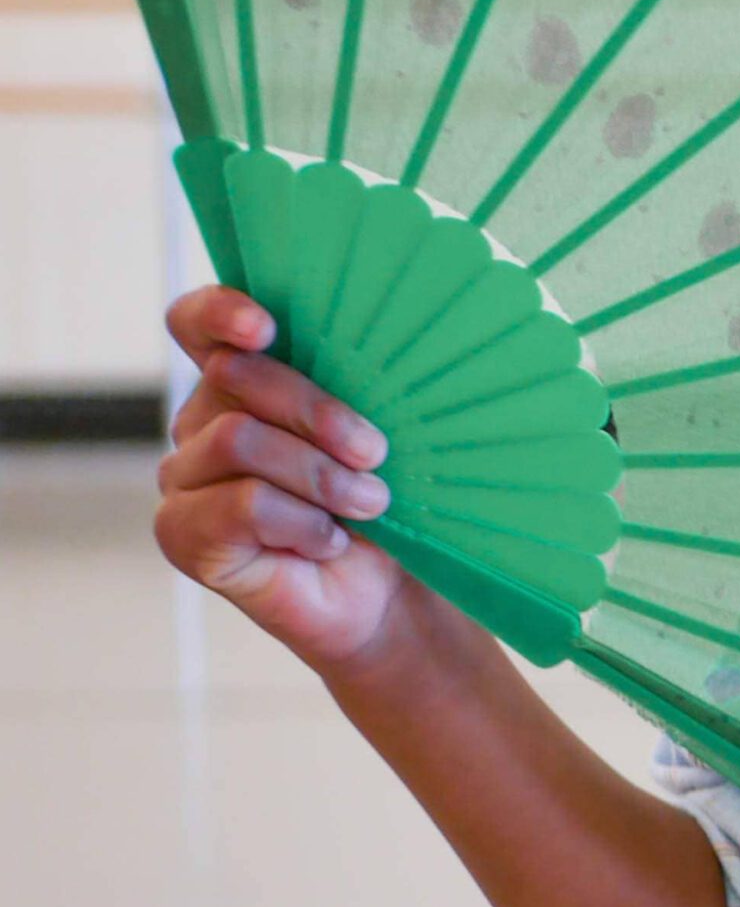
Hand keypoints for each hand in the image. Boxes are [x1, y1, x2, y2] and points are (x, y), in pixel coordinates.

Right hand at [156, 286, 427, 675]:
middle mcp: (202, 423)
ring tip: (369, 504)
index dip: (220, 312)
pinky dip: (301, 522)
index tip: (267, 327)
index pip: (198, 323)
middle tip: (376, 453)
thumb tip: (387, 338)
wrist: (389, 595)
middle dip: (318, 410)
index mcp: (243, 382)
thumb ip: (356, 384)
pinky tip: (329, 540)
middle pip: (235, 375)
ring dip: (321, 475)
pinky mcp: (183, 535)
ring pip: (239, 438)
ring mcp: (186, 480)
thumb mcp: (379, 431)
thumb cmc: (387, 502)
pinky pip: (239, 505)